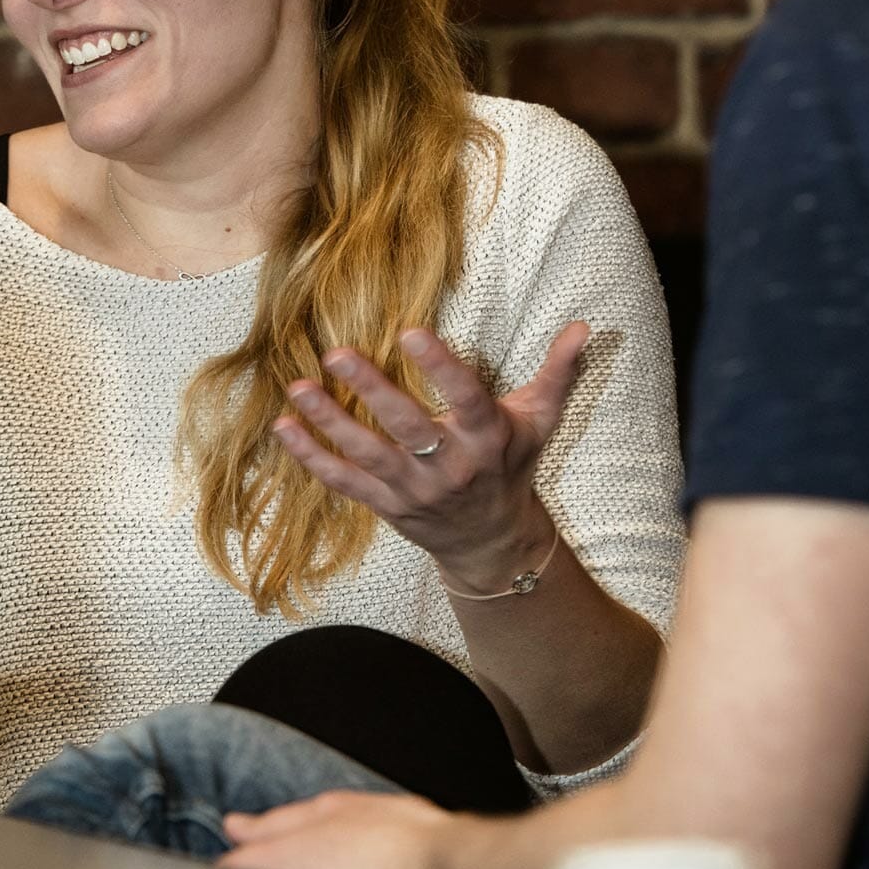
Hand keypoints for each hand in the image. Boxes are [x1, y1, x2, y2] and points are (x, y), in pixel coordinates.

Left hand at [273, 321, 587, 593]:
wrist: (492, 542)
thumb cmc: (512, 466)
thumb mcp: (540, 421)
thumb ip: (559, 373)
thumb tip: (584, 327)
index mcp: (487, 439)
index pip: (466, 399)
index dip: (441, 366)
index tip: (411, 331)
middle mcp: (451, 466)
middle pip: (408, 427)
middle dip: (372, 390)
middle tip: (337, 353)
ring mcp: (415, 491)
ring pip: (368, 454)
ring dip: (330, 421)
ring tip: (298, 387)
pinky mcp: (387, 506)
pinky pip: (344, 482)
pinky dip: (312, 457)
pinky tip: (284, 427)